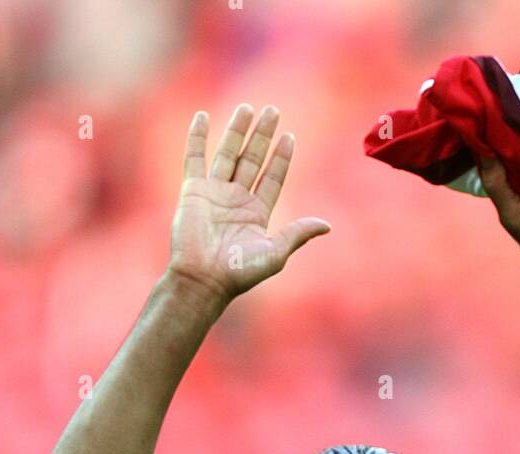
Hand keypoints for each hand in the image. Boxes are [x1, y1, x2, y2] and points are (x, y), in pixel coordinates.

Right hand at [168, 104, 330, 305]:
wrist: (203, 279)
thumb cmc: (239, 272)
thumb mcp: (275, 253)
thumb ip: (297, 234)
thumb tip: (327, 225)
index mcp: (257, 213)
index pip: (273, 178)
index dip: (281, 158)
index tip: (289, 137)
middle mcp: (237, 200)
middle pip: (252, 160)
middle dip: (262, 136)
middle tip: (272, 111)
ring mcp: (214, 193)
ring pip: (228, 154)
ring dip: (237, 131)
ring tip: (247, 108)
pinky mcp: (193, 191)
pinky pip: (194, 158)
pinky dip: (197, 137)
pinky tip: (203, 116)